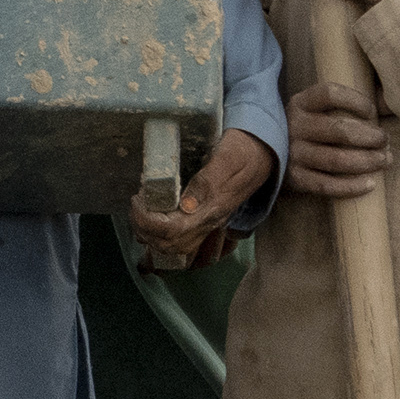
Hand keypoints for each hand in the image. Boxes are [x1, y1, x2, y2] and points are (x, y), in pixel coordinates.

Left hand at [128, 125, 276, 271]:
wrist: (263, 153)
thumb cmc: (243, 150)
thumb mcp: (227, 157)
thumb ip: (207, 180)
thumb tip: (186, 205)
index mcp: (213, 208)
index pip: (173, 231)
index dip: (147, 221)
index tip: (137, 198)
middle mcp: (210, 222)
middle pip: (170, 245)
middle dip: (144, 230)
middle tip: (136, 204)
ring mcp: (209, 224)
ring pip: (174, 248)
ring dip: (150, 235)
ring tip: (140, 211)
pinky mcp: (206, 220)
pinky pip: (181, 242)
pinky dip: (160, 236)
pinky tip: (151, 219)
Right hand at [281, 78, 390, 203]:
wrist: (264, 156)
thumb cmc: (304, 129)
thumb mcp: (314, 110)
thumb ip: (345, 104)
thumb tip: (388, 102)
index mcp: (300, 103)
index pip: (330, 94)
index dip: (356, 101)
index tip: (372, 112)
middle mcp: (294, 126)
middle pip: (340, 130)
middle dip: (371, 137)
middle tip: (386, 141)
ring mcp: (293, 154)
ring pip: (337, 160)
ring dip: (368, 162)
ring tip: (385, 160)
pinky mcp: (294, 179)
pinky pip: (327, 186)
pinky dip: (351, 187)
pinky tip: (370, 184)